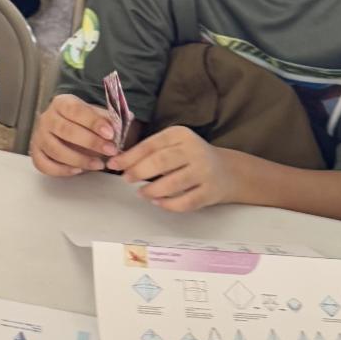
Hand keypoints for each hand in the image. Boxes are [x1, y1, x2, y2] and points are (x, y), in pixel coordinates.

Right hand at [30, 94, 118, 175]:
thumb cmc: (84, 121)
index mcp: (62, 103)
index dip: (93, 122)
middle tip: (110, 150)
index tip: (111, 133)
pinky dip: (61, 170)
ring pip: (55, 150)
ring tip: (99, 165)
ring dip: (79, 159)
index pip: (76, 110)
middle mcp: (47, 118)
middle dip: (90, 142)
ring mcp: (39, 136)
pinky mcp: (36, 152)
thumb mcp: (96, 114)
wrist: (67, 126)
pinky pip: (44, 164)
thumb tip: (125, 119)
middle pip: (65, 130)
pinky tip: (78, 171)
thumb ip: (108, 118)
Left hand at [109, 126, 237, 211]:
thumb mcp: (172, 145)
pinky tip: (158, 202)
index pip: (151, 144)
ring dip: (152, 190)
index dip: (130, 156)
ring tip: (142, 192)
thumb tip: (118, 161)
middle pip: (161, 162)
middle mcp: (194, 150)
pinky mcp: (211, 192)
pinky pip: (186, 202)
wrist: (227, 171)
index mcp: (181, 134)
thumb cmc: (189, 157)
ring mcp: (204, 171)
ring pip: (173, 183)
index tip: (113, 164)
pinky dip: (168, 204)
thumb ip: (149, 151)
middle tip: (126, 179)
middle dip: (138, 172)